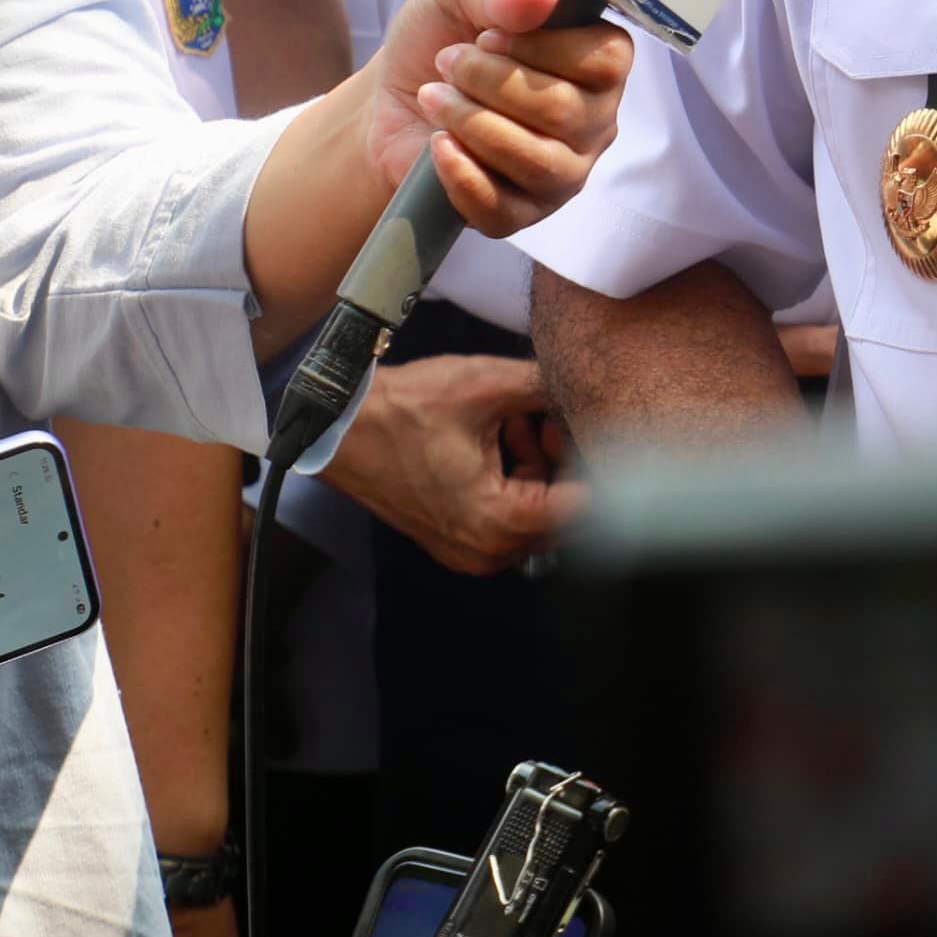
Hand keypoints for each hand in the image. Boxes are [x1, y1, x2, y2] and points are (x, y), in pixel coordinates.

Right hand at [318, 353, 584, 577]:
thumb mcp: (487, 385)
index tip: (599, 433)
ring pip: (535, 515)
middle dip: (563, 464)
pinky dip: (515, 481)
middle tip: (547, 418)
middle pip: (561, 516)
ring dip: (539, 469)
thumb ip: (547, 388)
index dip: (599, 468)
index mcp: (498, 522)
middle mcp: (486, 551)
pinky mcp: (455, 539)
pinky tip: (502, 437)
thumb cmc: (405, 410)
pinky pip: (507, 517)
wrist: (337, 428)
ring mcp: (468, 551)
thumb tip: (588, 388)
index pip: (583, 511)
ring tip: (518, 421)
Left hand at [351, 0, 633, 239]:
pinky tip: (438, 146)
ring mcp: (565, 171)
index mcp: (599, 62)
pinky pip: (504, 208)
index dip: (543, 48)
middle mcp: (595, 119)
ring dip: (472, 123)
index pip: (607, 61)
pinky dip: (462, 175)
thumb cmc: (442, 37)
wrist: (393, 97)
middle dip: (490, 83)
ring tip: (433, 98)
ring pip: (537, 161)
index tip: (485, 37)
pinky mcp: (524, 212)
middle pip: (564, 111)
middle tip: (446, 62)